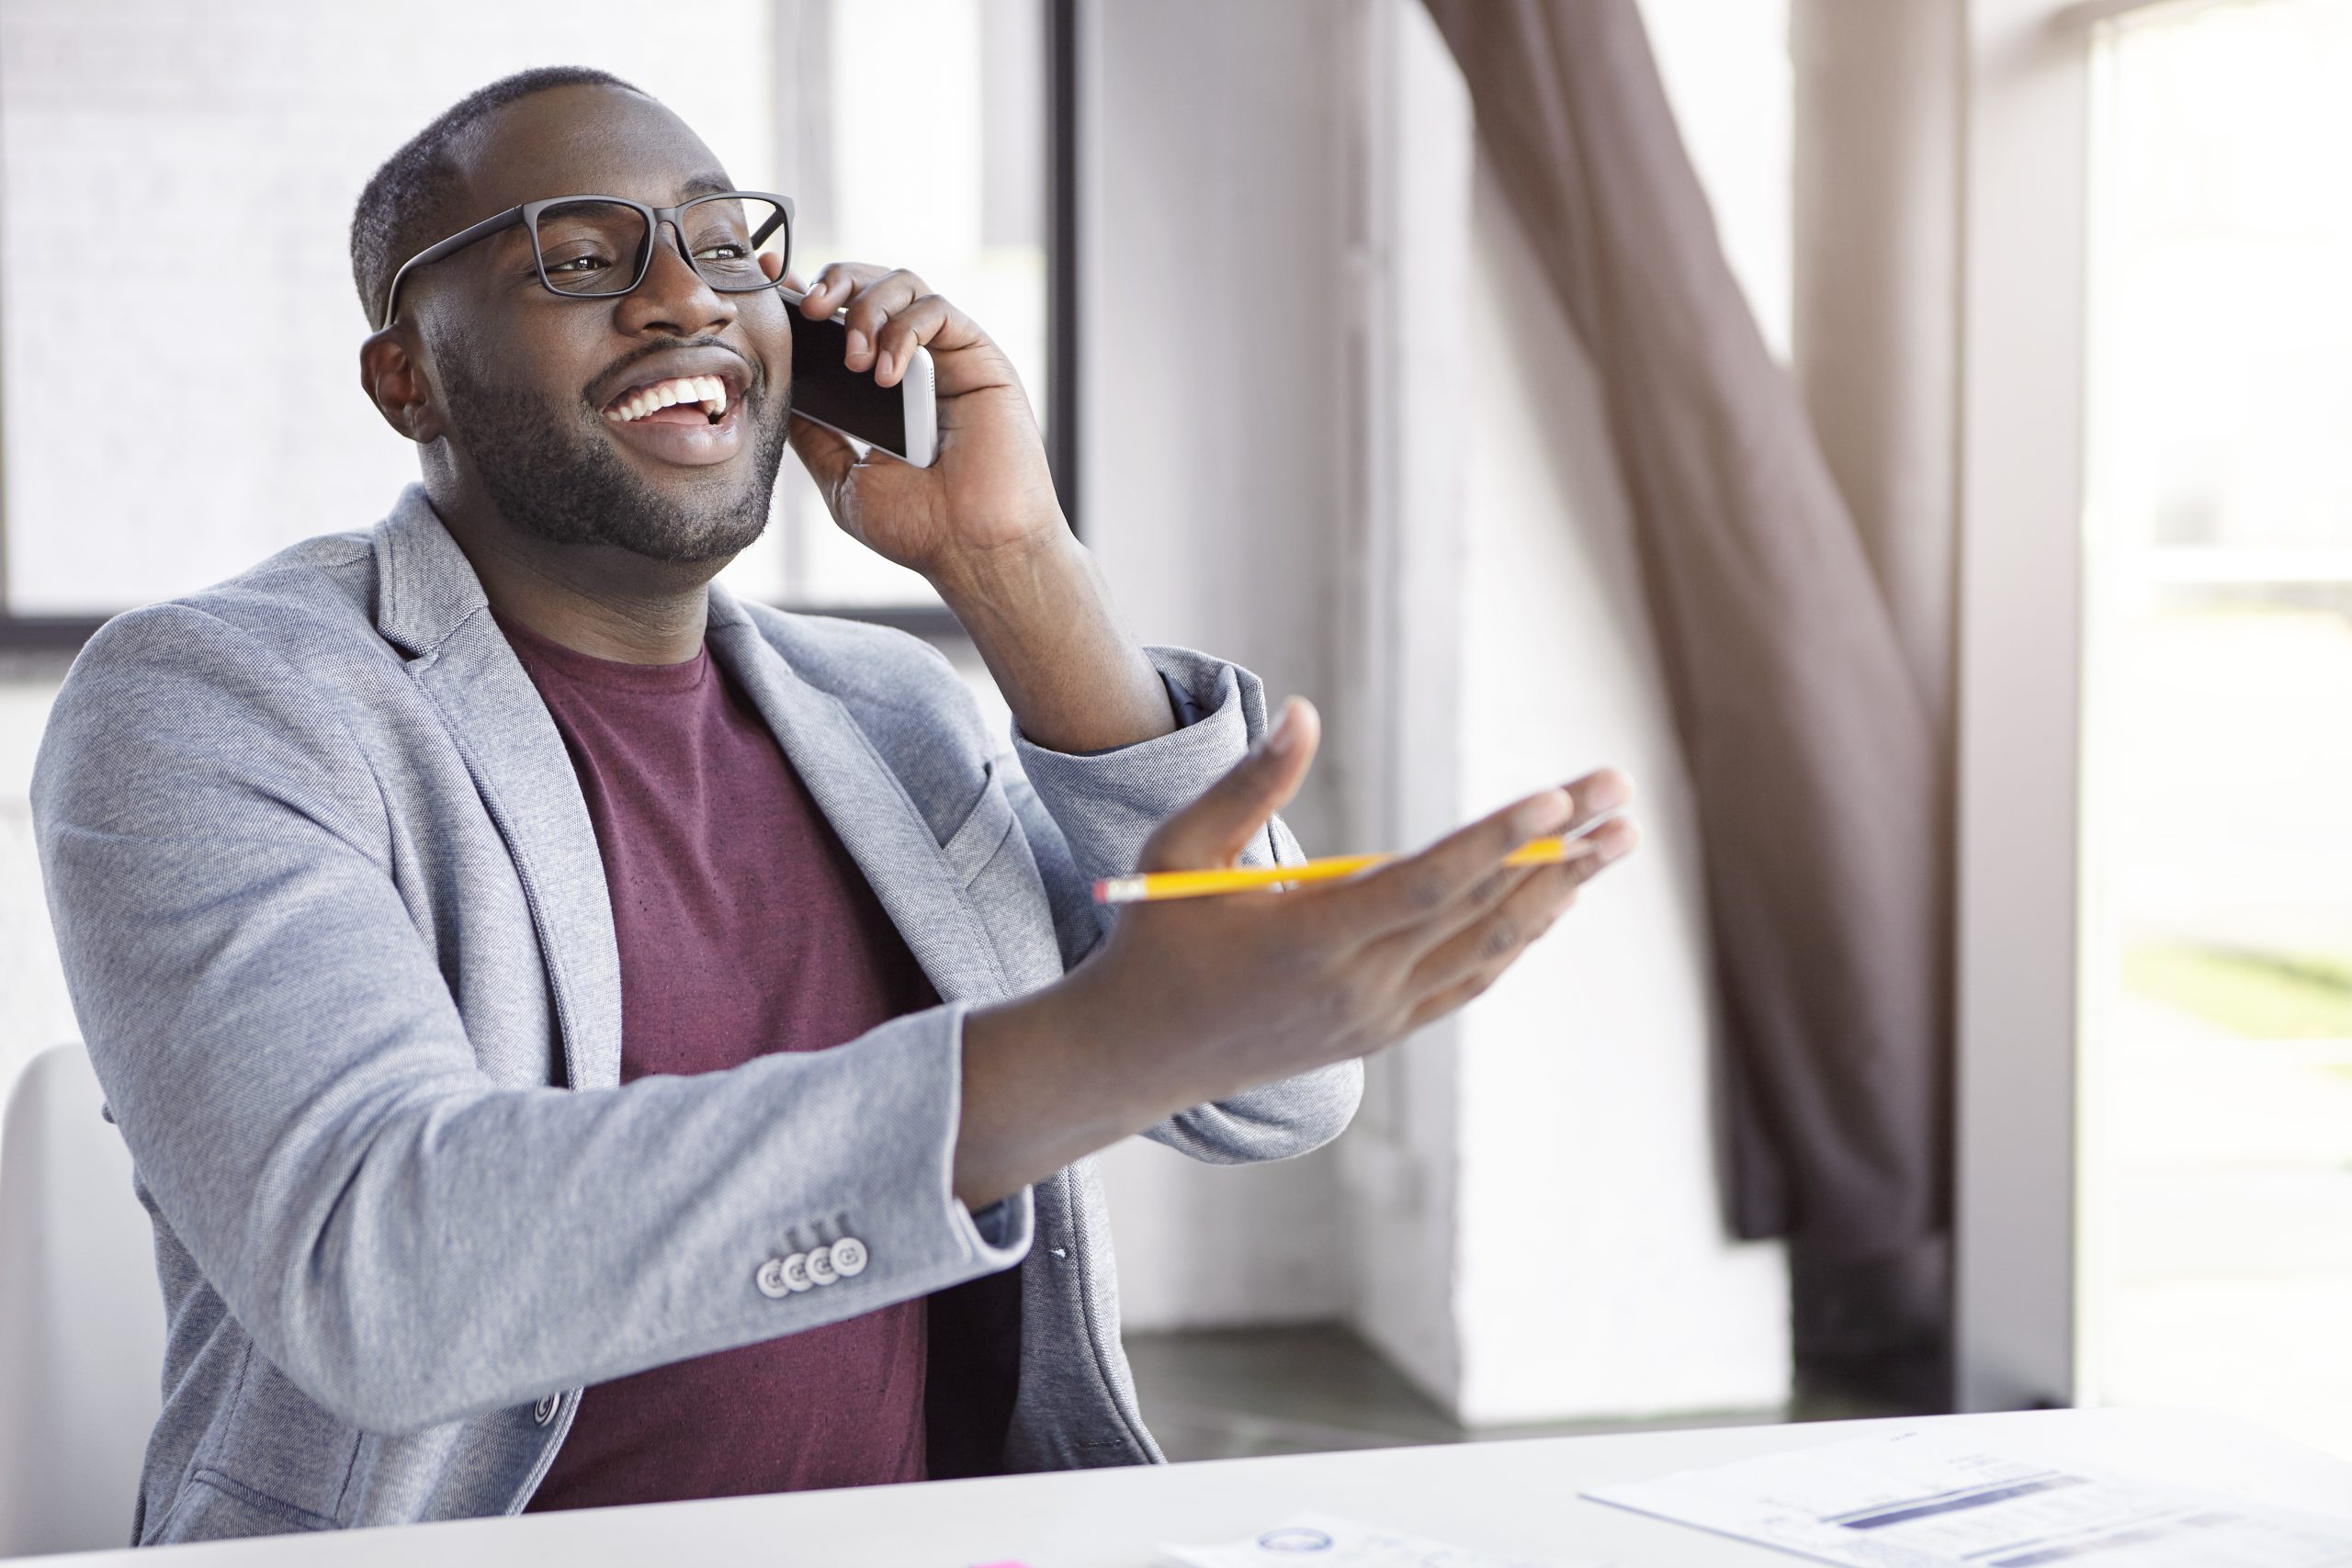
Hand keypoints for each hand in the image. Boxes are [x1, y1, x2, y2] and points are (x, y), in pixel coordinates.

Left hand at [782, 261, 1060, 587]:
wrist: (976, 553)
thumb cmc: (922, 529)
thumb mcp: (843, 476)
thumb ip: (813, 433)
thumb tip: (775, 391)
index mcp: (882, 389)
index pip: (842, 317)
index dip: (808, 291)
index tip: (772, 285)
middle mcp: (916, 364)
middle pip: (871, 284)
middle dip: (834, 283)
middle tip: (812, 310)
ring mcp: (949, 359)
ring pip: (903, 285)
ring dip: (866, 309)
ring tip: (853, 360)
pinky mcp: (981, 359)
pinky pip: (937, 311)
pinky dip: (904, 332)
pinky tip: (888, 376)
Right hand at [953, 698, 1638, 1203]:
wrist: (1142, 1053)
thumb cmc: (1156, 936)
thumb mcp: (1179, 849)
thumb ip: (1249, 785)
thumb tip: (1306, 712)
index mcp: (1309, 939)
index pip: (1427, 886)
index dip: (1497, 842)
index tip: (1558, 800)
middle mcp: (1357, 987)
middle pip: (1480, 911)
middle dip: (1559, 850)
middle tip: (1620, 792)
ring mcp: (1377, 1017)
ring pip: (1490, 951)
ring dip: (1557, 894)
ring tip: (1615, 840)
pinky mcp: (1382, 1034)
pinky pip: (1469, 982)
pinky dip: (1517, 938)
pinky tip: (1555, 898)